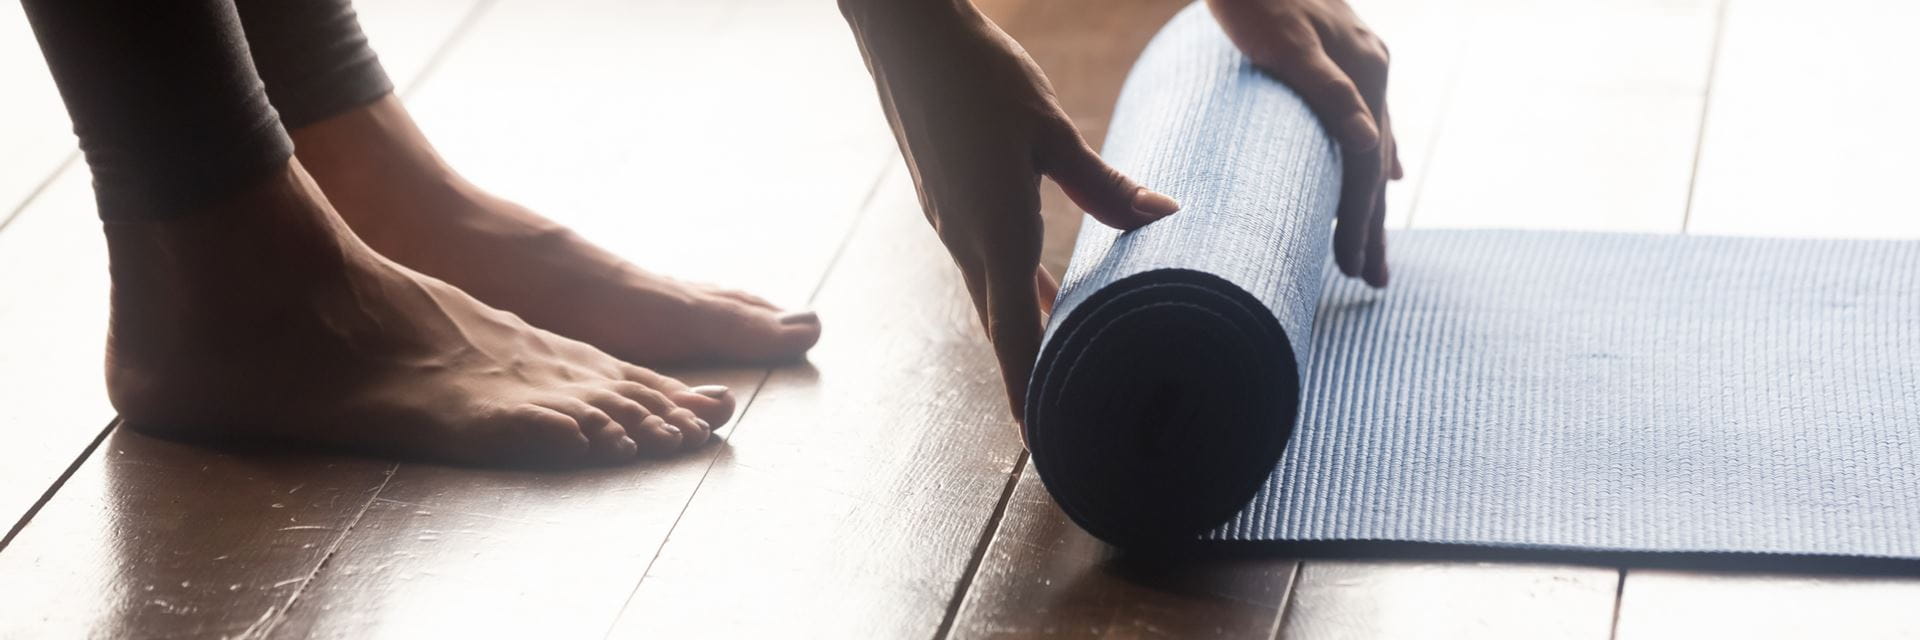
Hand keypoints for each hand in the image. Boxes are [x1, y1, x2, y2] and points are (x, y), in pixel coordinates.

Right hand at [841, 0, 1181, 419]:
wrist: (904, 33)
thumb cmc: (977, 72)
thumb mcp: (1050, 128)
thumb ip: (1103, 183)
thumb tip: (1164, 218)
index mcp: (993, 229)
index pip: (1014, 331)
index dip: (1028, 391)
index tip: (1042, 440)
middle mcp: (964, 238)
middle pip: (1002, 327)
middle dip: (1030, 378)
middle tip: (1063, 421)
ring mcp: (949, 222)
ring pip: (992, 296)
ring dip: (1025, 334)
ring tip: (1065, 367)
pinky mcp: (945, 201)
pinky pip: (983, 265)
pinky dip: (1013, 292)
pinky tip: (1042, 291)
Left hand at [1207, 0, 1399, 285]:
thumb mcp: (1288, 46)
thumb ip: (1329, 93)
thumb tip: (1371, 147)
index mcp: (1363, 75)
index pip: (1365, 165)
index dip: (1359, 220)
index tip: (1351, 269)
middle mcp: (1372, 70)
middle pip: (1375, 165)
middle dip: (1371, 227)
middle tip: (1371, 282)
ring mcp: (1363, 63)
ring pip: (1374, 147)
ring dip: (1372, 200)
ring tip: (1372, 247)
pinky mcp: (1345, 56)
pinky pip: (1370, 120)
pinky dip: (1377, 154)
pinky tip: (1386, 173)